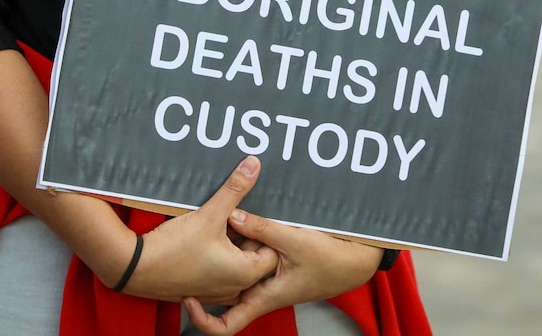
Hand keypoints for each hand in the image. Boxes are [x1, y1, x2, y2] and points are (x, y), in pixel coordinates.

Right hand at [117, 156, 278, 303]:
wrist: (134, 269)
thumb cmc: (173, 248)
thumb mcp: (210, 214)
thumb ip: (235, 189)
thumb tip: (254, 165)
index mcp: (245, 273)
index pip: (273, 249)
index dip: (263, 229)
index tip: (248, 214)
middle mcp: (236, 287)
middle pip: (256, 256)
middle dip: (247, 235)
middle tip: (231, 217)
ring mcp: (219, 292)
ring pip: (238, 263)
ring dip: (232, 244)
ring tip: (218, 225)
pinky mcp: (203, 291)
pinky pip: (221, 271)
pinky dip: (219, 255)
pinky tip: (205, 238)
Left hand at [182, 210, 382, 334]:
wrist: (355, 261)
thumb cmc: (331, 262)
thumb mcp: (295, 242)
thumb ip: (264, 229)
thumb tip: (234, 216)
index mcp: (263, 298)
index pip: (225, 325)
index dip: (200, 318)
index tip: (186, 299)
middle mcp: (262, 291)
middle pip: (224, 288)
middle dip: (213, 268)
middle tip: (203, 242)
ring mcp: (268, 278)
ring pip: (237, 268)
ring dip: (231, 249)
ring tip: (224, 224)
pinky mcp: (275, 264)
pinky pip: (251, 256)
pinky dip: (246, 241)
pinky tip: (245, 220)